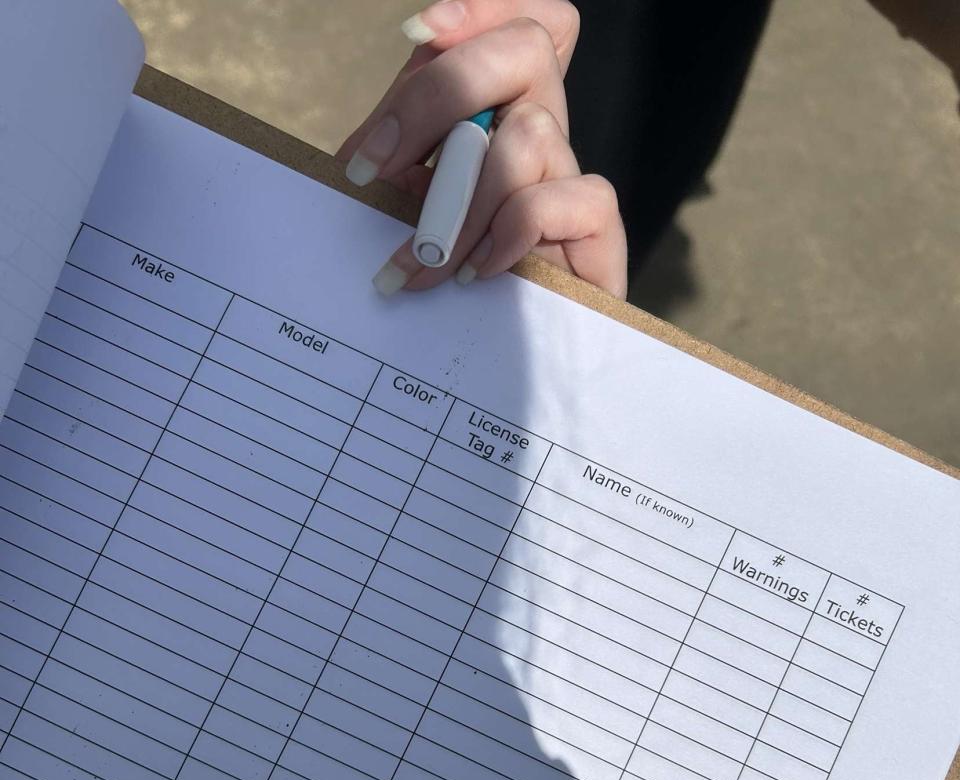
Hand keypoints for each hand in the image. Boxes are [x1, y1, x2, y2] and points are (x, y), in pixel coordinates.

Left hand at [337, 0, 627, 297]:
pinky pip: (565, 198)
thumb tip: (372, 131)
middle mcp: (545, 130)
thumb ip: (401, 153)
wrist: (510, 361)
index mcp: (504, 111)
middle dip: (441, 92)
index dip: (482, 8)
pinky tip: (476, 274)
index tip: (419, 33)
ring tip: (421, 261)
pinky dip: (508, 234)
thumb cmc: (452, 280)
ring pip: (529, 136)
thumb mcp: (409, 207)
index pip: (523, 20)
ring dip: (458, 200)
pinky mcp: (598, 233)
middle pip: (528, 47)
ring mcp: (573, 179)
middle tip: (374, 165)